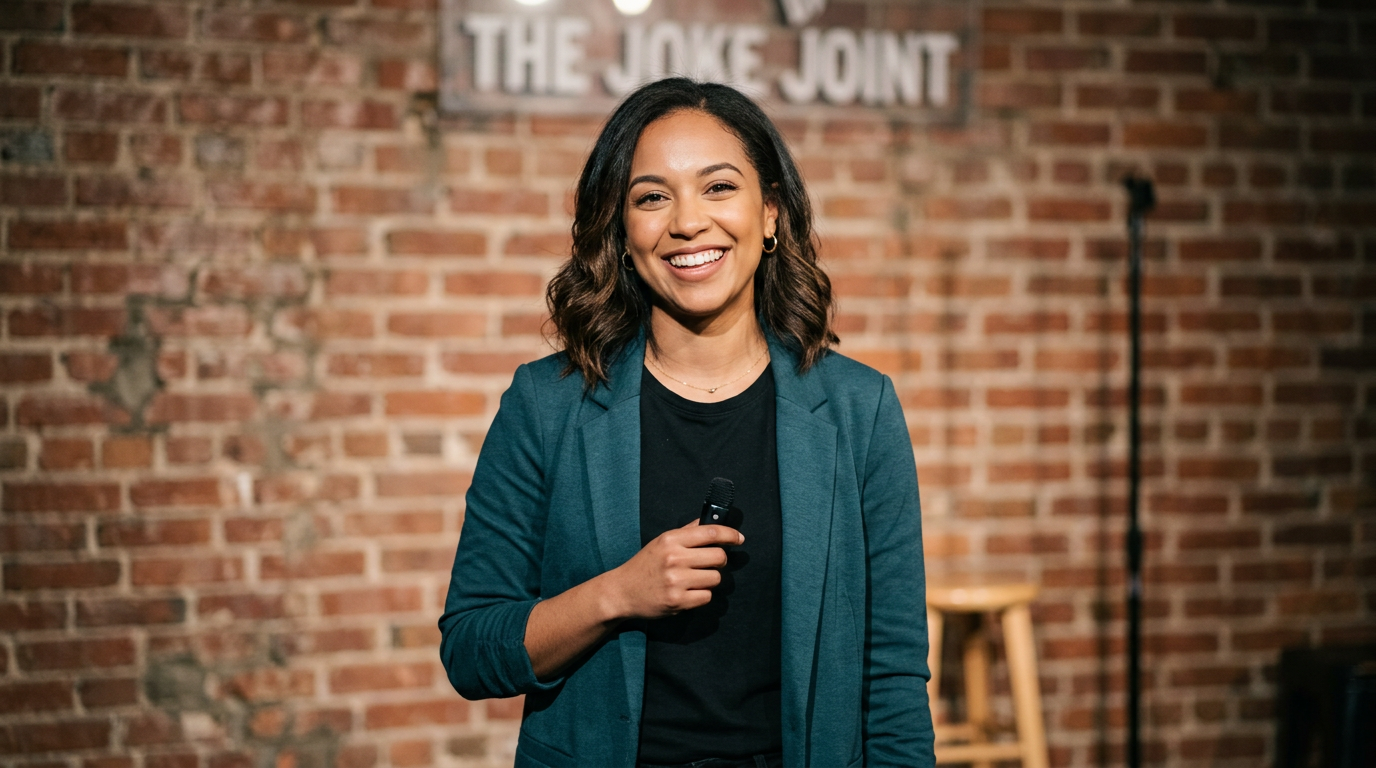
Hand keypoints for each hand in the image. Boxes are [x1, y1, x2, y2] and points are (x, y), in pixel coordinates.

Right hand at [608, 520, 744, 619]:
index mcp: (671, 540)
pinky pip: (707, 597)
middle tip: (708, 564)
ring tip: (694, 580)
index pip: (710, 532)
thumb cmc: (644, 565)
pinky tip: (688, 592)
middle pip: (718, 557)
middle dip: (718, 561)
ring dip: (709, 580)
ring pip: (715, 578)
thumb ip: (687, 532)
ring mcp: (676, 581)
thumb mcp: (661, 542)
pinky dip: (701, 596)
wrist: (621, 591)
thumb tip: (710, 521)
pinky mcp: (678, 601)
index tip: (738, 539)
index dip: (730, 535)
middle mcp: (674, 558)